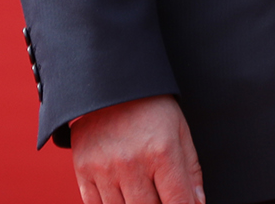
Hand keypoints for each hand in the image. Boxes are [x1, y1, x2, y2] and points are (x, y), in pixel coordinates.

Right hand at [71, 95, 204, 203]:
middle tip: (161, 194)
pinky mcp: (83, 169)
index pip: (178, 203)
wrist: (111, 82)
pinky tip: (122, 194)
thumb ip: (190, 172)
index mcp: (161, 151)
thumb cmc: (151, 107)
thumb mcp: (180, 131)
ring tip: (142, 189)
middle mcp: (131, 162)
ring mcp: (104, 168)